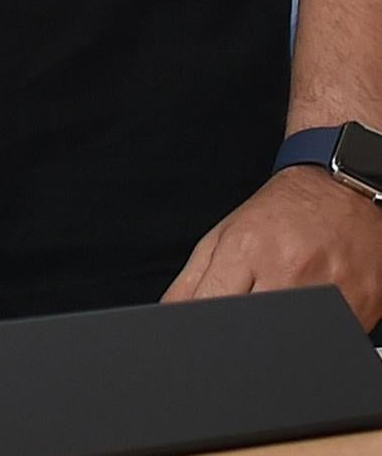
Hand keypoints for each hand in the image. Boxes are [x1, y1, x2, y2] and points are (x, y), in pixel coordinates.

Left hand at [165, 169, 381, 325]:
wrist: (342, 191)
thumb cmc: (282, 213)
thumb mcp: (223, 235)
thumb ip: (191, 281)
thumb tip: (170, 317)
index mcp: (246, 249)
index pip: (210, 307)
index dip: (201, 326)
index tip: (201, 332)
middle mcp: (287, 270)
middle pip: (249, 328)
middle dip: (239, 332)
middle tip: (244, 317)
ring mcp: (328, 290)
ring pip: (287, 340)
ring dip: (276, 337)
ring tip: (277, 305)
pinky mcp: (360, 307)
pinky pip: (326, 339)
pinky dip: (311, 335)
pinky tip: (308, 313)